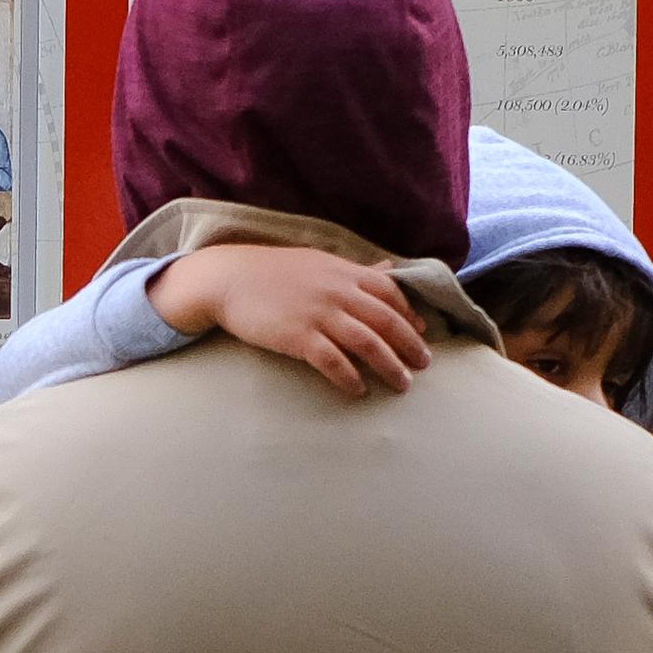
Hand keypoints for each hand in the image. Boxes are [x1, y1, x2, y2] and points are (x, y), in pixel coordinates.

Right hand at [147, 243, 429, 396]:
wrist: (229, 279)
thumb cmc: (273, 272)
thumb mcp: (320, 262)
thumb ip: (356, 271)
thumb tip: (389, 269)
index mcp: (345, 272)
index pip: (390, 293)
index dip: (409, 315)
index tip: (422, 334)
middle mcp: (338, 292)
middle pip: (386, 321)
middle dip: (409, 345)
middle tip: (423, 366)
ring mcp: (319, 314)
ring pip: (367, 342)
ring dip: (389, 365)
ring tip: (401, 384)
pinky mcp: (298, 336)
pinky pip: (332, 361)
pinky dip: (349, 377)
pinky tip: (358, 390)